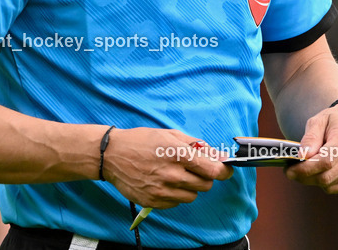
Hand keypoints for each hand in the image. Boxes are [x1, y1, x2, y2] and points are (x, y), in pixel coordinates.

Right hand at [101, 128, 232, 208]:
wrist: (112, 155)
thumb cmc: (142, 141)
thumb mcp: (169, 134)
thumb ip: (196, 145)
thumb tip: (218, 156)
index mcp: (178, 154)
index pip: (212, 170)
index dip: (223, 171)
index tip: (226, 170)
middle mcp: (171, 174)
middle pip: (205, 185)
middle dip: (204, 177)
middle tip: (194, 169)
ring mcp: (162, 190)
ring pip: (192, 196)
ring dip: (190, 187)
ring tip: (176, 175)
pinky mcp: (153, 202)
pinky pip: (176, 203)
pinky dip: (175, 195)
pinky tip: (164, 182)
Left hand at [285, 101, 337, 192]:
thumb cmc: (335, 120)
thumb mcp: (319, 120)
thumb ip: (310, 138)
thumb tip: (302, 156)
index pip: (325, 161)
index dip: (305, 169)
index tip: (289, 170)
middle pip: (325, 177)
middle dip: (303, 177)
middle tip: (289, 171)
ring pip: (328, 184)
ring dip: (311, 179)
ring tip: (304, 167)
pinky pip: (334, 187)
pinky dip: (322, 183)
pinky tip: (319, 170)